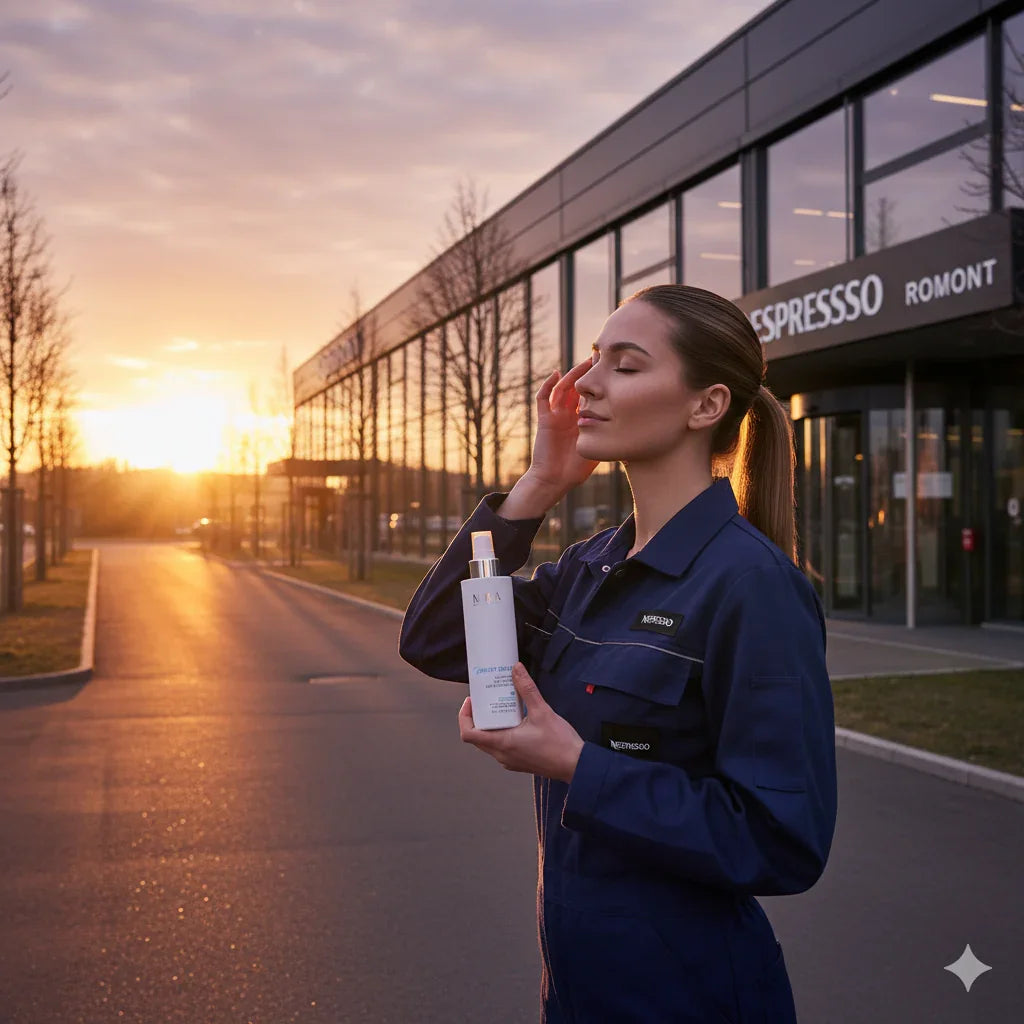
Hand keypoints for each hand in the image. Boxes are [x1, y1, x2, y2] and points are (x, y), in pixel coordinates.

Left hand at [458, 662, 584, 782]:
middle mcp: (502, 755)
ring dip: (489, 726)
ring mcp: (509, 761)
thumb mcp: (542, 710)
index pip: (468, 734)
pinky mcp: (518, 762)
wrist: (575, 765)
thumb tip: (516, 669)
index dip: (464, 716)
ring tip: (499, 708)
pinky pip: (500, 748)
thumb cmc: (559, 743)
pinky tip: (513, 721)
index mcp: (502, 743)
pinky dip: (500, 734)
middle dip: (476, 718)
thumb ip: (527, 689)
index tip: (472, 701)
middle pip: (476, 737)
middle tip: (485, 701)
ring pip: (488, 743)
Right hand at [523, 363, 599, 497]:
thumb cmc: (576, 470)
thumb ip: (610, 438)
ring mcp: (556, 416)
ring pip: (562, 389)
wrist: (555, 481)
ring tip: (585, 363)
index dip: (599, 383)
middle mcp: (568, 415)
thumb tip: (635, 431)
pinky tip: (555, 374)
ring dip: (572, 375)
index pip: (591, 396)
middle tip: (600, 358)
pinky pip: (543, 399)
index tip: (612, 369)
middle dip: (587, 373)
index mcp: (581, 420)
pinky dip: (546, 385)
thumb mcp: (599, 449)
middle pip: (577, 387)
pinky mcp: (545, 420)